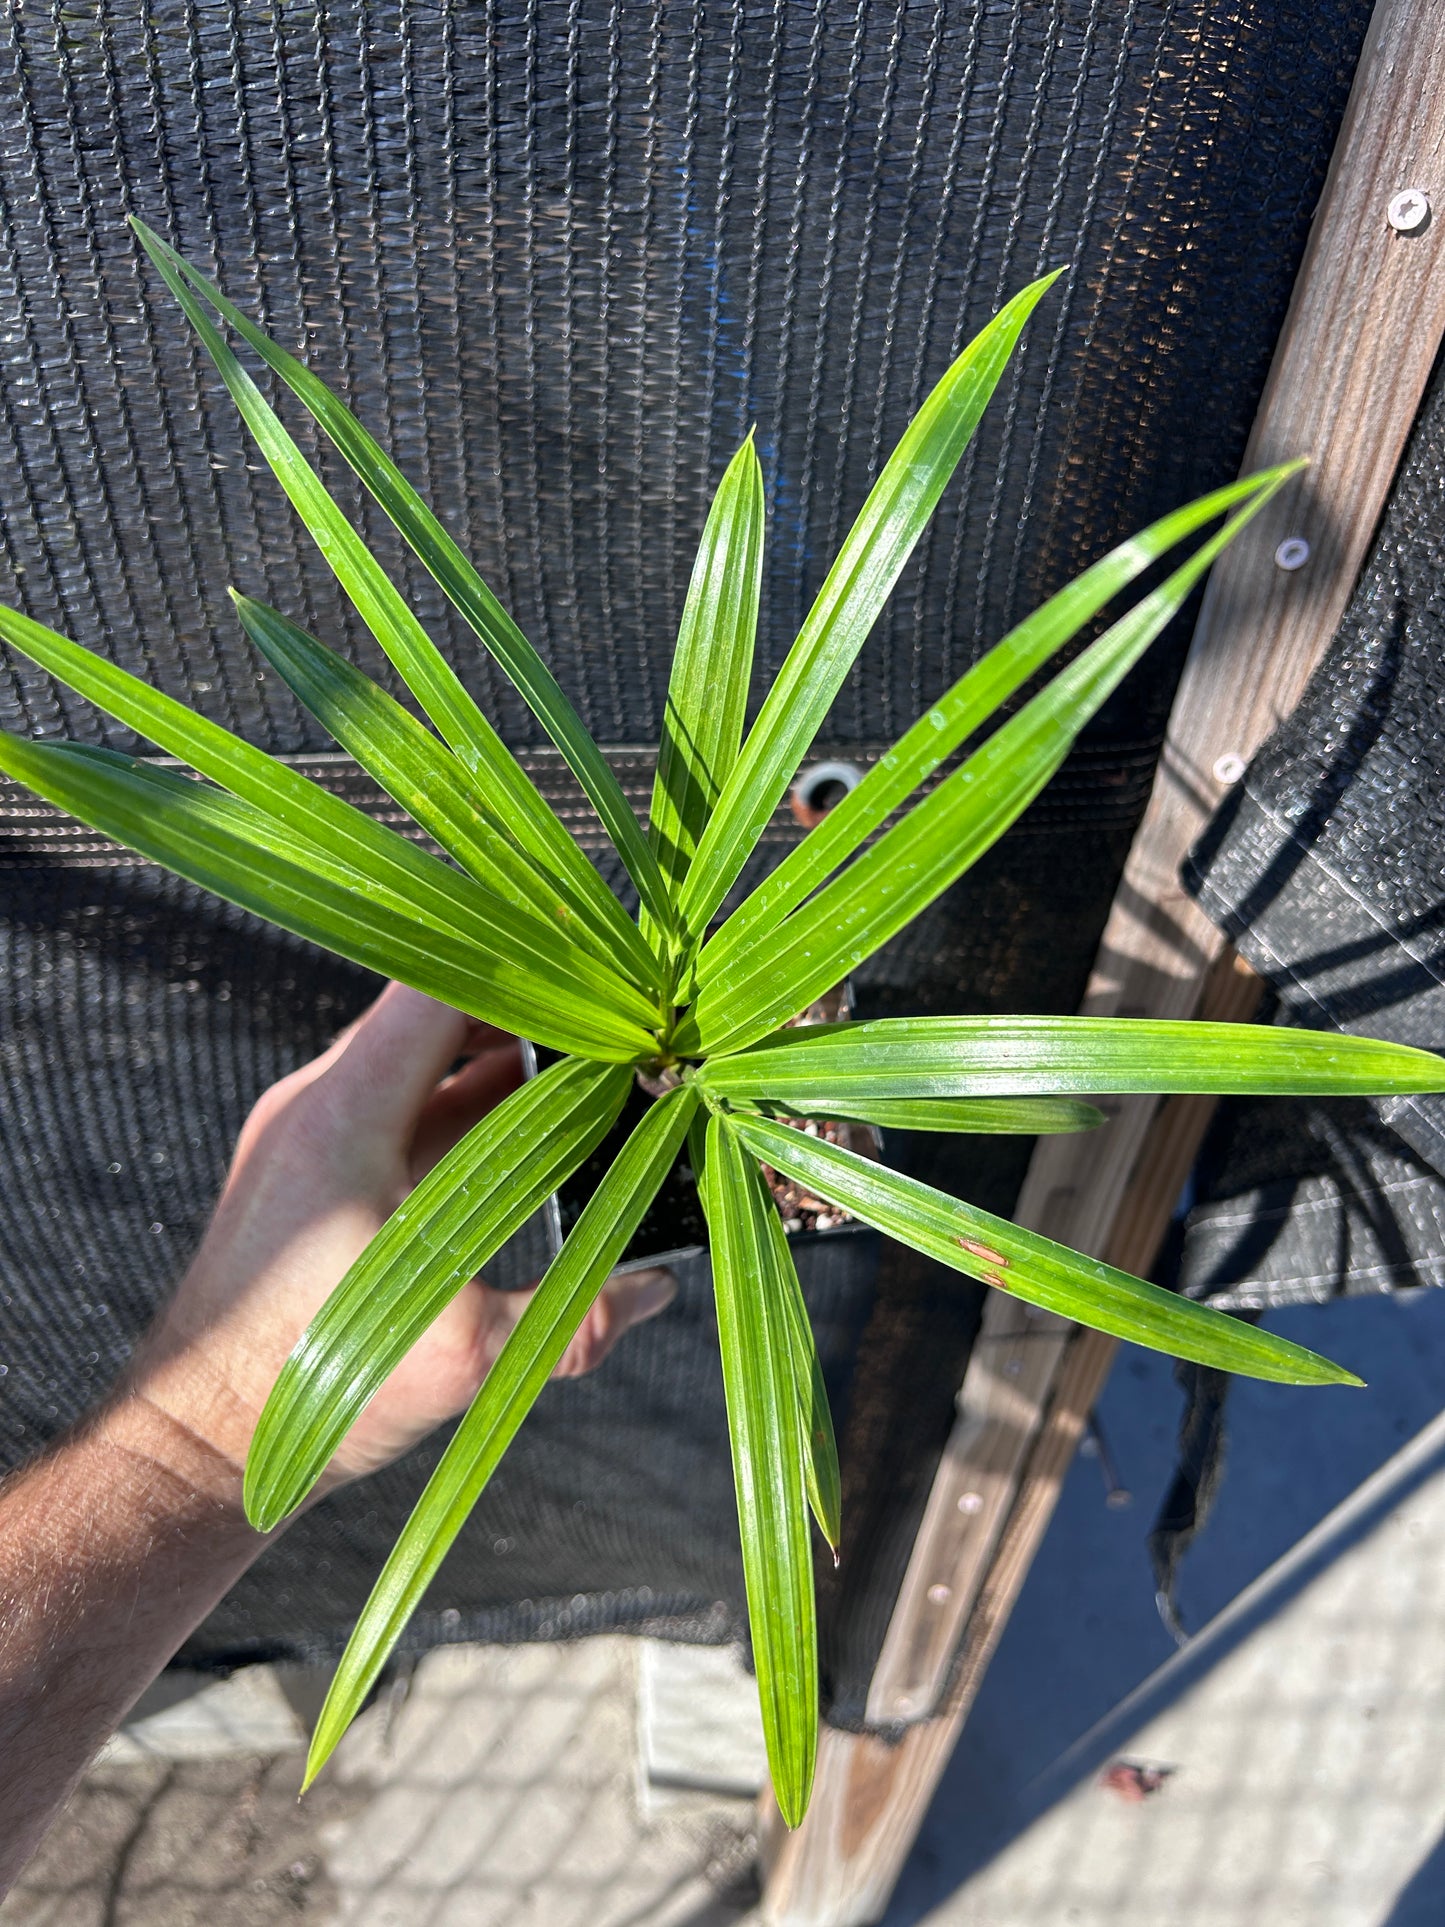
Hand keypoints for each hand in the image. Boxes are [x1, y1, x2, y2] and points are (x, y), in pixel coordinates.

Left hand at [132, 982, 674, 1504]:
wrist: (200, 1441)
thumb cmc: (307, 1389)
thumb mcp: (462, 1358)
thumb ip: (574, 1318)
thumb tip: (657, 1284)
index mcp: (345, 1113)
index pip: (436, 987)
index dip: (523, 973)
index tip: (596, 990)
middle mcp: (319, 1102)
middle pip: (435, 1013)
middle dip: (528, 1019)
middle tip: (611, 1043)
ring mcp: (311, 1132)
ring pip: (421, 1061)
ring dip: (500, 1067)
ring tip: (587, 1088)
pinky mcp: (314, 1170)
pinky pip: (402, 1107)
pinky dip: (465, 1109)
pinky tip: (527, 1148)